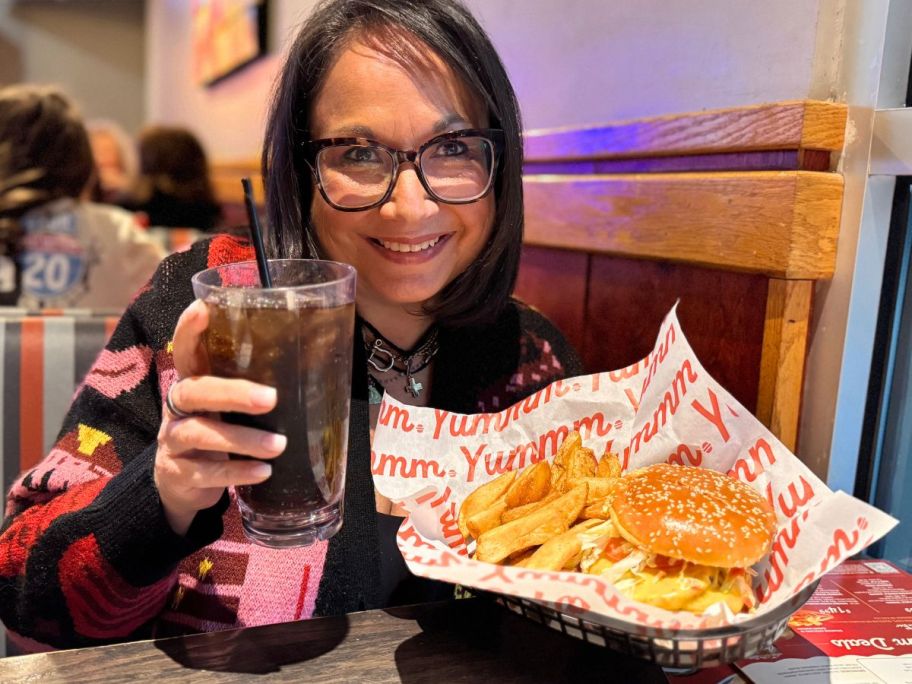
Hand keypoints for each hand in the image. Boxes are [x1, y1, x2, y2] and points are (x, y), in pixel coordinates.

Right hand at [154, 300, 285, 535]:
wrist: (183, 483)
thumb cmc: (220, 429)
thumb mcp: (230, 405)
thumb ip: (254, 385)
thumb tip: (317, 357)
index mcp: (193, 381)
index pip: (186, 350)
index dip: (190, 329)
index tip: (203, 308)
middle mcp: (178, 406)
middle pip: (196, 391)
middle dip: (232, 393)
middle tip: (270, 399)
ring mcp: (173, 440)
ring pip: (200, 433)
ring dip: (242, 439)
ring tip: (278, 446)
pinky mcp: (178, 473)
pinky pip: (206, 472)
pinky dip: (236, 472)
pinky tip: (263, 472)